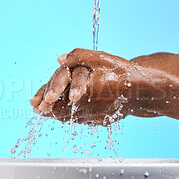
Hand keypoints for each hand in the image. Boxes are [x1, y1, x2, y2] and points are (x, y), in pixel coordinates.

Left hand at [30, 49, 157, 124]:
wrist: (143, 90)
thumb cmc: (122, 71)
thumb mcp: (101, 58)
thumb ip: (78, 57)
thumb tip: (59, 60)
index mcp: (86, 92)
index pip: (58, 101)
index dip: (45, 101)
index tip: (35, 103)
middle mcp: (89, 107)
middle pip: (61, 113)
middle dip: (48, 111)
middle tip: (38, 109)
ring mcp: (95, 117)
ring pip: (70, 119)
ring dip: (57, 115)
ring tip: (47, 111)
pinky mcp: (101, 121)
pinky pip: (81, 121)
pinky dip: (71, 117)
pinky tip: (66, 112)